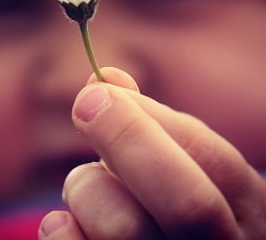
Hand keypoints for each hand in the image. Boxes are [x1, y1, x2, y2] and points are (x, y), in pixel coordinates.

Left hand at [38, 67, 265, 239]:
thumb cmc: (175, 192)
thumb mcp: (179, 156)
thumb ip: (146, 119)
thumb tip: (103, 79)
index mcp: (242, 205)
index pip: (206, 155)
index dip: (144, 117)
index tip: (95, 91)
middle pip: (184, 201)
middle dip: (125, 138)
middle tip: (85, 105)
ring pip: (123, 229)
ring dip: (86, 188)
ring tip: (86, 186)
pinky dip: (63, 230)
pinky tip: (64, 221)